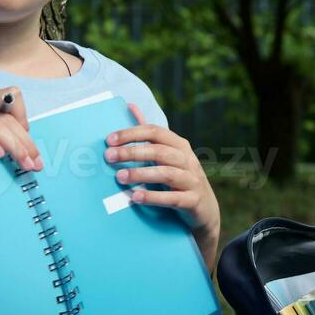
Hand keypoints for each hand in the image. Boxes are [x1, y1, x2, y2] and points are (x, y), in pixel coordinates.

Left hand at [106, 104, 220, 242]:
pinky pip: (173, 198)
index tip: (109, 140)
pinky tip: (135, 198)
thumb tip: (130, 106)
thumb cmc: (179, 178)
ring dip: (141, 174)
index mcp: (179, 145)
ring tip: (120, 177)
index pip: (155, 132)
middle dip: (132, 152)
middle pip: (159, 151)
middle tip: (109, 157)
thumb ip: (148, 134)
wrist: (205, 209)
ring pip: (166, 174)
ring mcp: (192, 180)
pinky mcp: (193, 201)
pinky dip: (154, 198)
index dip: (132, 133)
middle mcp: (187, 159)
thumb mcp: (167, 154)